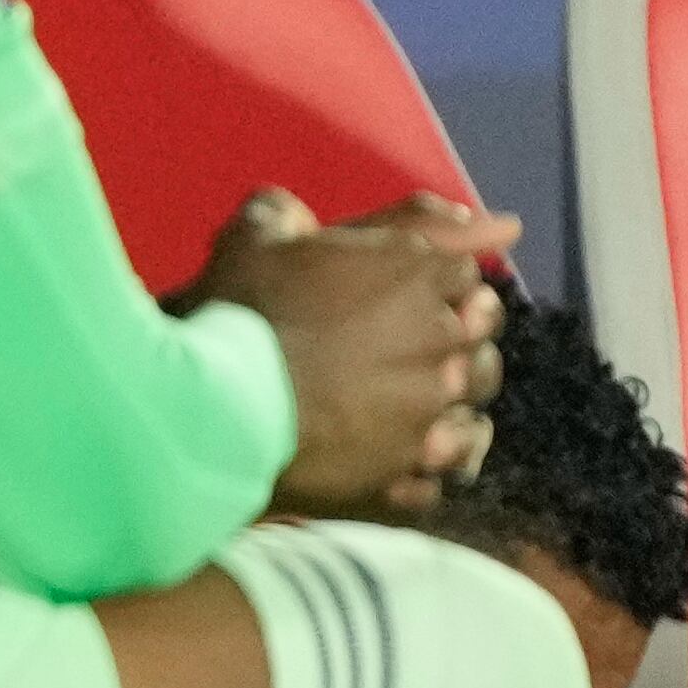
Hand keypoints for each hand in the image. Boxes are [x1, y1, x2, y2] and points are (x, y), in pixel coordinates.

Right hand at [185, 188, 513, 518]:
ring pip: (471, 410)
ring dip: (448, 407)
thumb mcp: (254, 238)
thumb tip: (303, 211)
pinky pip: (441, 476)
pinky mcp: (404, 474)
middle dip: (452, 340)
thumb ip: (289, 213)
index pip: (464, 272)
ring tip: (410, 413)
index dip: (436, 284)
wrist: (208, 406)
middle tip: (407, 349)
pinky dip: (428, 472)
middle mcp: (440, 342)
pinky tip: (405, 466)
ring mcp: (428, 414)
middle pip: (479, 339)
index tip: (403, 295)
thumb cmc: (236, 312)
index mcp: (418, 273)